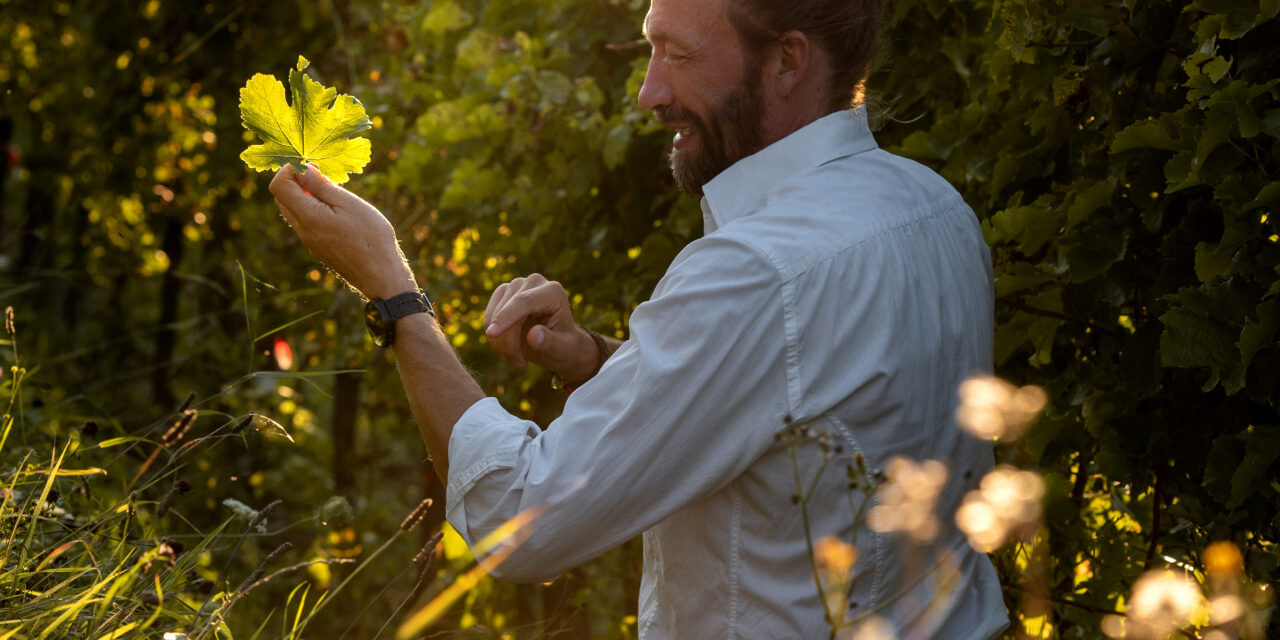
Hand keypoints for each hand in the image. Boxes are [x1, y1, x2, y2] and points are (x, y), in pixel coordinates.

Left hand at [269, 164, 416, 298]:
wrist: (380, 276)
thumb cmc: (370, 237)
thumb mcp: (348, 204)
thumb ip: (322, 186)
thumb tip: (304, 169)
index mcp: (307, 216)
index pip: (278, 186)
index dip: (289, 170)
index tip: (311, 165)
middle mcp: (302, 230)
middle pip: (283, 199)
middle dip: (297, 182)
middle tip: (324, 176)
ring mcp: (310, 242)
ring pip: (295, 212)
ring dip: (308, 196)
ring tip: (336, 192)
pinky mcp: (319, 250)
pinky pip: (308, 224)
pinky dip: (315, 210)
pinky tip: (339, 211)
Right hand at [483, 274, 597, 383]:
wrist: (558, 345)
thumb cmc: (564, 347)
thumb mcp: (562, 350)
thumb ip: (550, 342)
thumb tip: (533, 335)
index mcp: (553, 292)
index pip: (524, 301)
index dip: (506, 316)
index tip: (492, 334)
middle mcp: (534, 283)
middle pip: (507, 310)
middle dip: (508, 342)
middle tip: (521, 364)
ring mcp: (516, 286)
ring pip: (494, 316)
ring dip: (500, 344)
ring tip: (518, 358)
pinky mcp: (503, 294)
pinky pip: (488, 319)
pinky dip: (494, 339)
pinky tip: (510, 350)